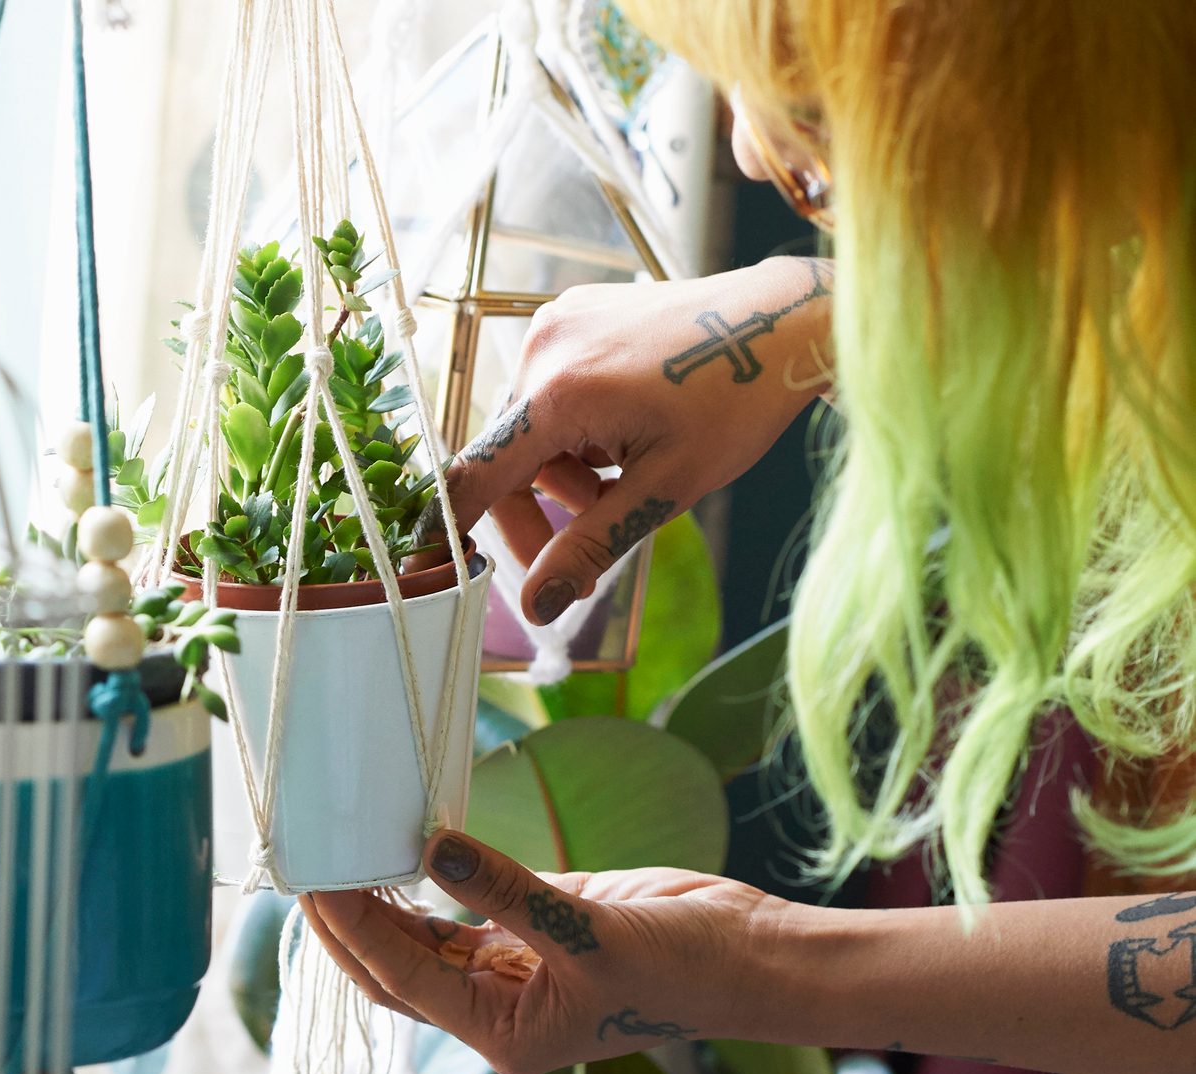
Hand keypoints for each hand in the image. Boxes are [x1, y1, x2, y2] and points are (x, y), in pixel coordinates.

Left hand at [300, 830, 786, 1073]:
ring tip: (336, 849)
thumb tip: (432, 847)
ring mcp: (511, 969)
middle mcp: (495, 1009)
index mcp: (501, 1034)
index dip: (354, 931)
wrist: (751, 957)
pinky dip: (428, 881)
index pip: (401, 980)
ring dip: (380, 901)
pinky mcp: (532, 929)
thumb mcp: (589, 929)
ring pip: (422, 939)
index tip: (316, 883)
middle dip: (346, 924)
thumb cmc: (683, 968)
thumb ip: (506, 890)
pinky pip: (462, 907)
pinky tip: (396, 847)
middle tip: (305, 864)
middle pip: (393, 969)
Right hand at [437, 257, 831, 625]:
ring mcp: (555, 324)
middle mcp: (542, 350)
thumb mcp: (665, 491)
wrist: (784, 321)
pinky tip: (625, 434)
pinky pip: (550, 392)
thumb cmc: (736, 402)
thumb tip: (535, 609)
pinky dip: (575, 429)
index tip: (436, 566)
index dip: (452, 528)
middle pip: (505, 458)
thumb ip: (589, 547)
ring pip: (531, 429)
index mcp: (557, 394)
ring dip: (564, 471)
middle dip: (540, 512)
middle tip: (586, 557)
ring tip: (626, 479)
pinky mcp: (573, 315)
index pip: (474, 476)